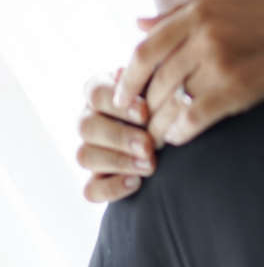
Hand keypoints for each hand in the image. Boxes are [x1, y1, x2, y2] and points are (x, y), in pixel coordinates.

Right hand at [77, 70, 155, 202]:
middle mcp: (89, 120)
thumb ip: (150, 82)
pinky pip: (90, 190)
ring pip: (84, 157)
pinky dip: (111, 188)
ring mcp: (89, 150)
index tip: (144, 114)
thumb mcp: (161, 88)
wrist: (175, 130)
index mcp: (100, 93)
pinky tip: (136, 183)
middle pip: (85, 127)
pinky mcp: (97, 180)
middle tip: (148, 145)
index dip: (118, 105)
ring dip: (118, 162)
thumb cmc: (167, 101)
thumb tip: (133, 76)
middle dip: (119, 137)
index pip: (95, 94)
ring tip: (149, 164)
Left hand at [113, 0, 263, 148]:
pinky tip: (183, 140)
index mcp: (202, 10)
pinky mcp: (241, 85)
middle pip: (155, 80)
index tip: (123, 102)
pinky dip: (183, 132)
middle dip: (143, 111)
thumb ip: (182, 14)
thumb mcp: (233, 2)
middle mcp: (207, 30)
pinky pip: (196, 116)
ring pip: (172, 101)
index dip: (127, 80)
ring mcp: (224, 57)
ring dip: (160, 126)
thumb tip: (135, 23)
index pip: (145, 49)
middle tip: (138, 131)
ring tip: (158, 142)